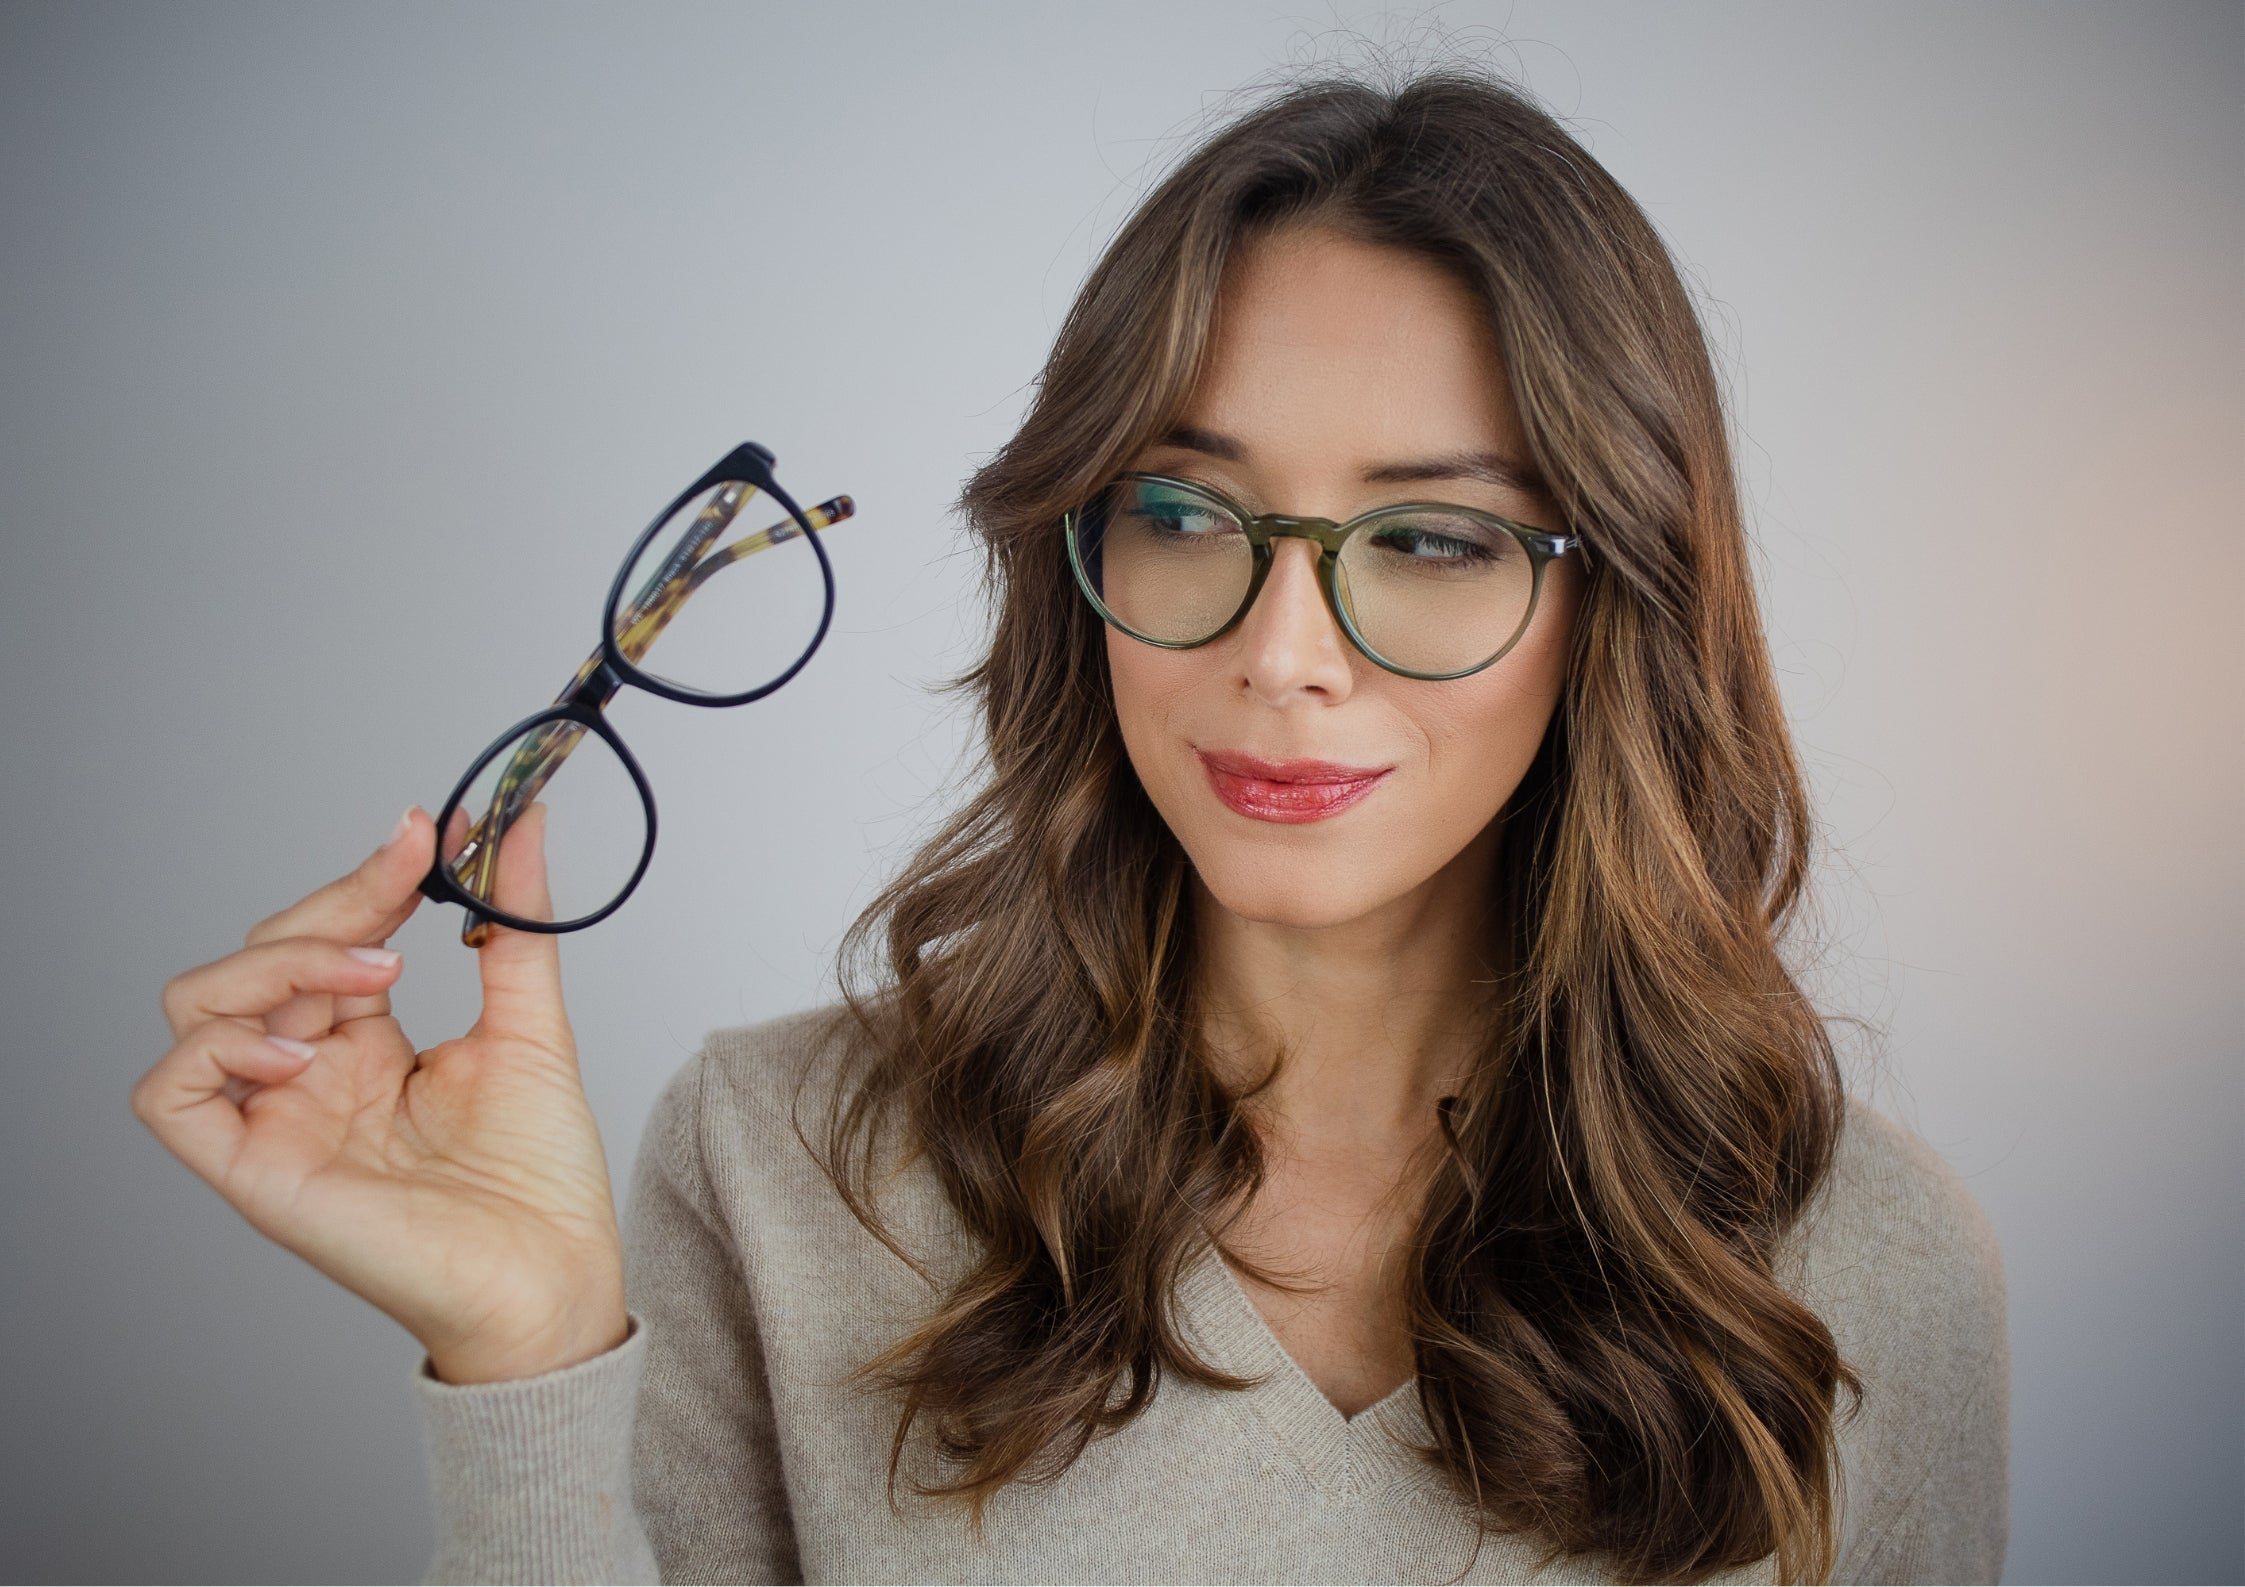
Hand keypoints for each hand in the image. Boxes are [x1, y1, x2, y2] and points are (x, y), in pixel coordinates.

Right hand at [133, 808, 628, 1383]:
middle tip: (409, 879)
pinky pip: (170, 1095)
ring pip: (199, 1004)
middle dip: (333, 904)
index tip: (428, 832)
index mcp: (366, 1047)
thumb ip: (514, 924)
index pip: (327, 939)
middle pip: (259, 955)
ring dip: (279, 964)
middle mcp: (308, 1079)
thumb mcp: (531, 1024)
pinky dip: (219, 1049)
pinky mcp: (253, 1173)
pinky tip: (305, 1050)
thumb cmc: (540, 1180)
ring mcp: (274, 1122)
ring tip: (374, 976)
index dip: (366, 879)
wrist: (552, 1279)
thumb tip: (520, 824)